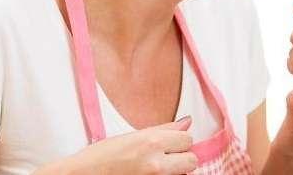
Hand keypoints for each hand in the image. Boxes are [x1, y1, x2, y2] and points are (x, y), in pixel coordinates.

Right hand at [40, 117, 197, 174]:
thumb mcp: (131, 136)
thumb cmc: (100, 157)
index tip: (169, 143)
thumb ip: (162, 130)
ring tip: (153, 167)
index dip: (179, 141)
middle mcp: (156, 162)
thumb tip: (186, 122)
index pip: (187, 139)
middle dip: (182, 157)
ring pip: (184, 174)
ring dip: (175, 170)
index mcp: (150, 142)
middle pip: (192, 159)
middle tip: (165, 157)